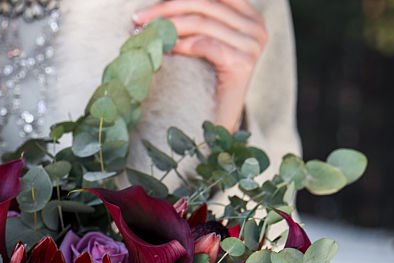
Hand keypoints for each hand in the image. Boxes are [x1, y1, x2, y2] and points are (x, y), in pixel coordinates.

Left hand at [133, 0, 267, 130]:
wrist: (219, 120)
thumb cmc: (207, 81)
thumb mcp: (205, 41)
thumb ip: (197, 20)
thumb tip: (160, 5)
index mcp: (248, 15)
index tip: (149, 8)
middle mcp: (255, 26)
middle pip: (204, 4)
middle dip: (166, 8)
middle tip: (137, 19)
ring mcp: (252, 44)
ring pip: (201, 23)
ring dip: (168, 27)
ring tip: (145, 35)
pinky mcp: (243, 62)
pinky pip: (204, 44)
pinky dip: (181, 45)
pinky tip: (164, 50)